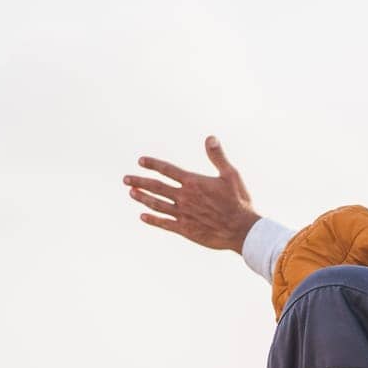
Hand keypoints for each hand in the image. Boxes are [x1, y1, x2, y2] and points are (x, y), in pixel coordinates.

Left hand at [123, 135, 259, 252]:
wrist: (242, 230)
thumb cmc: (239, 201)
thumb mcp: (231, 175)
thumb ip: (218, 156)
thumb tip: (210, 138)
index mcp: (193, 182)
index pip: (167, 170)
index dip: (153, 164)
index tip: (141, 161)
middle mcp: (184, 197)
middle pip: (156, 187)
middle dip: (139, 181)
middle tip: (126, 179)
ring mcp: (183, 214)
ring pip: (156, 204)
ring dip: (142, 198)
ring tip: (131, 193)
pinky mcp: (185, 229)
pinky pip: (164, 223)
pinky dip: (152, 220)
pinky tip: (143, 216)